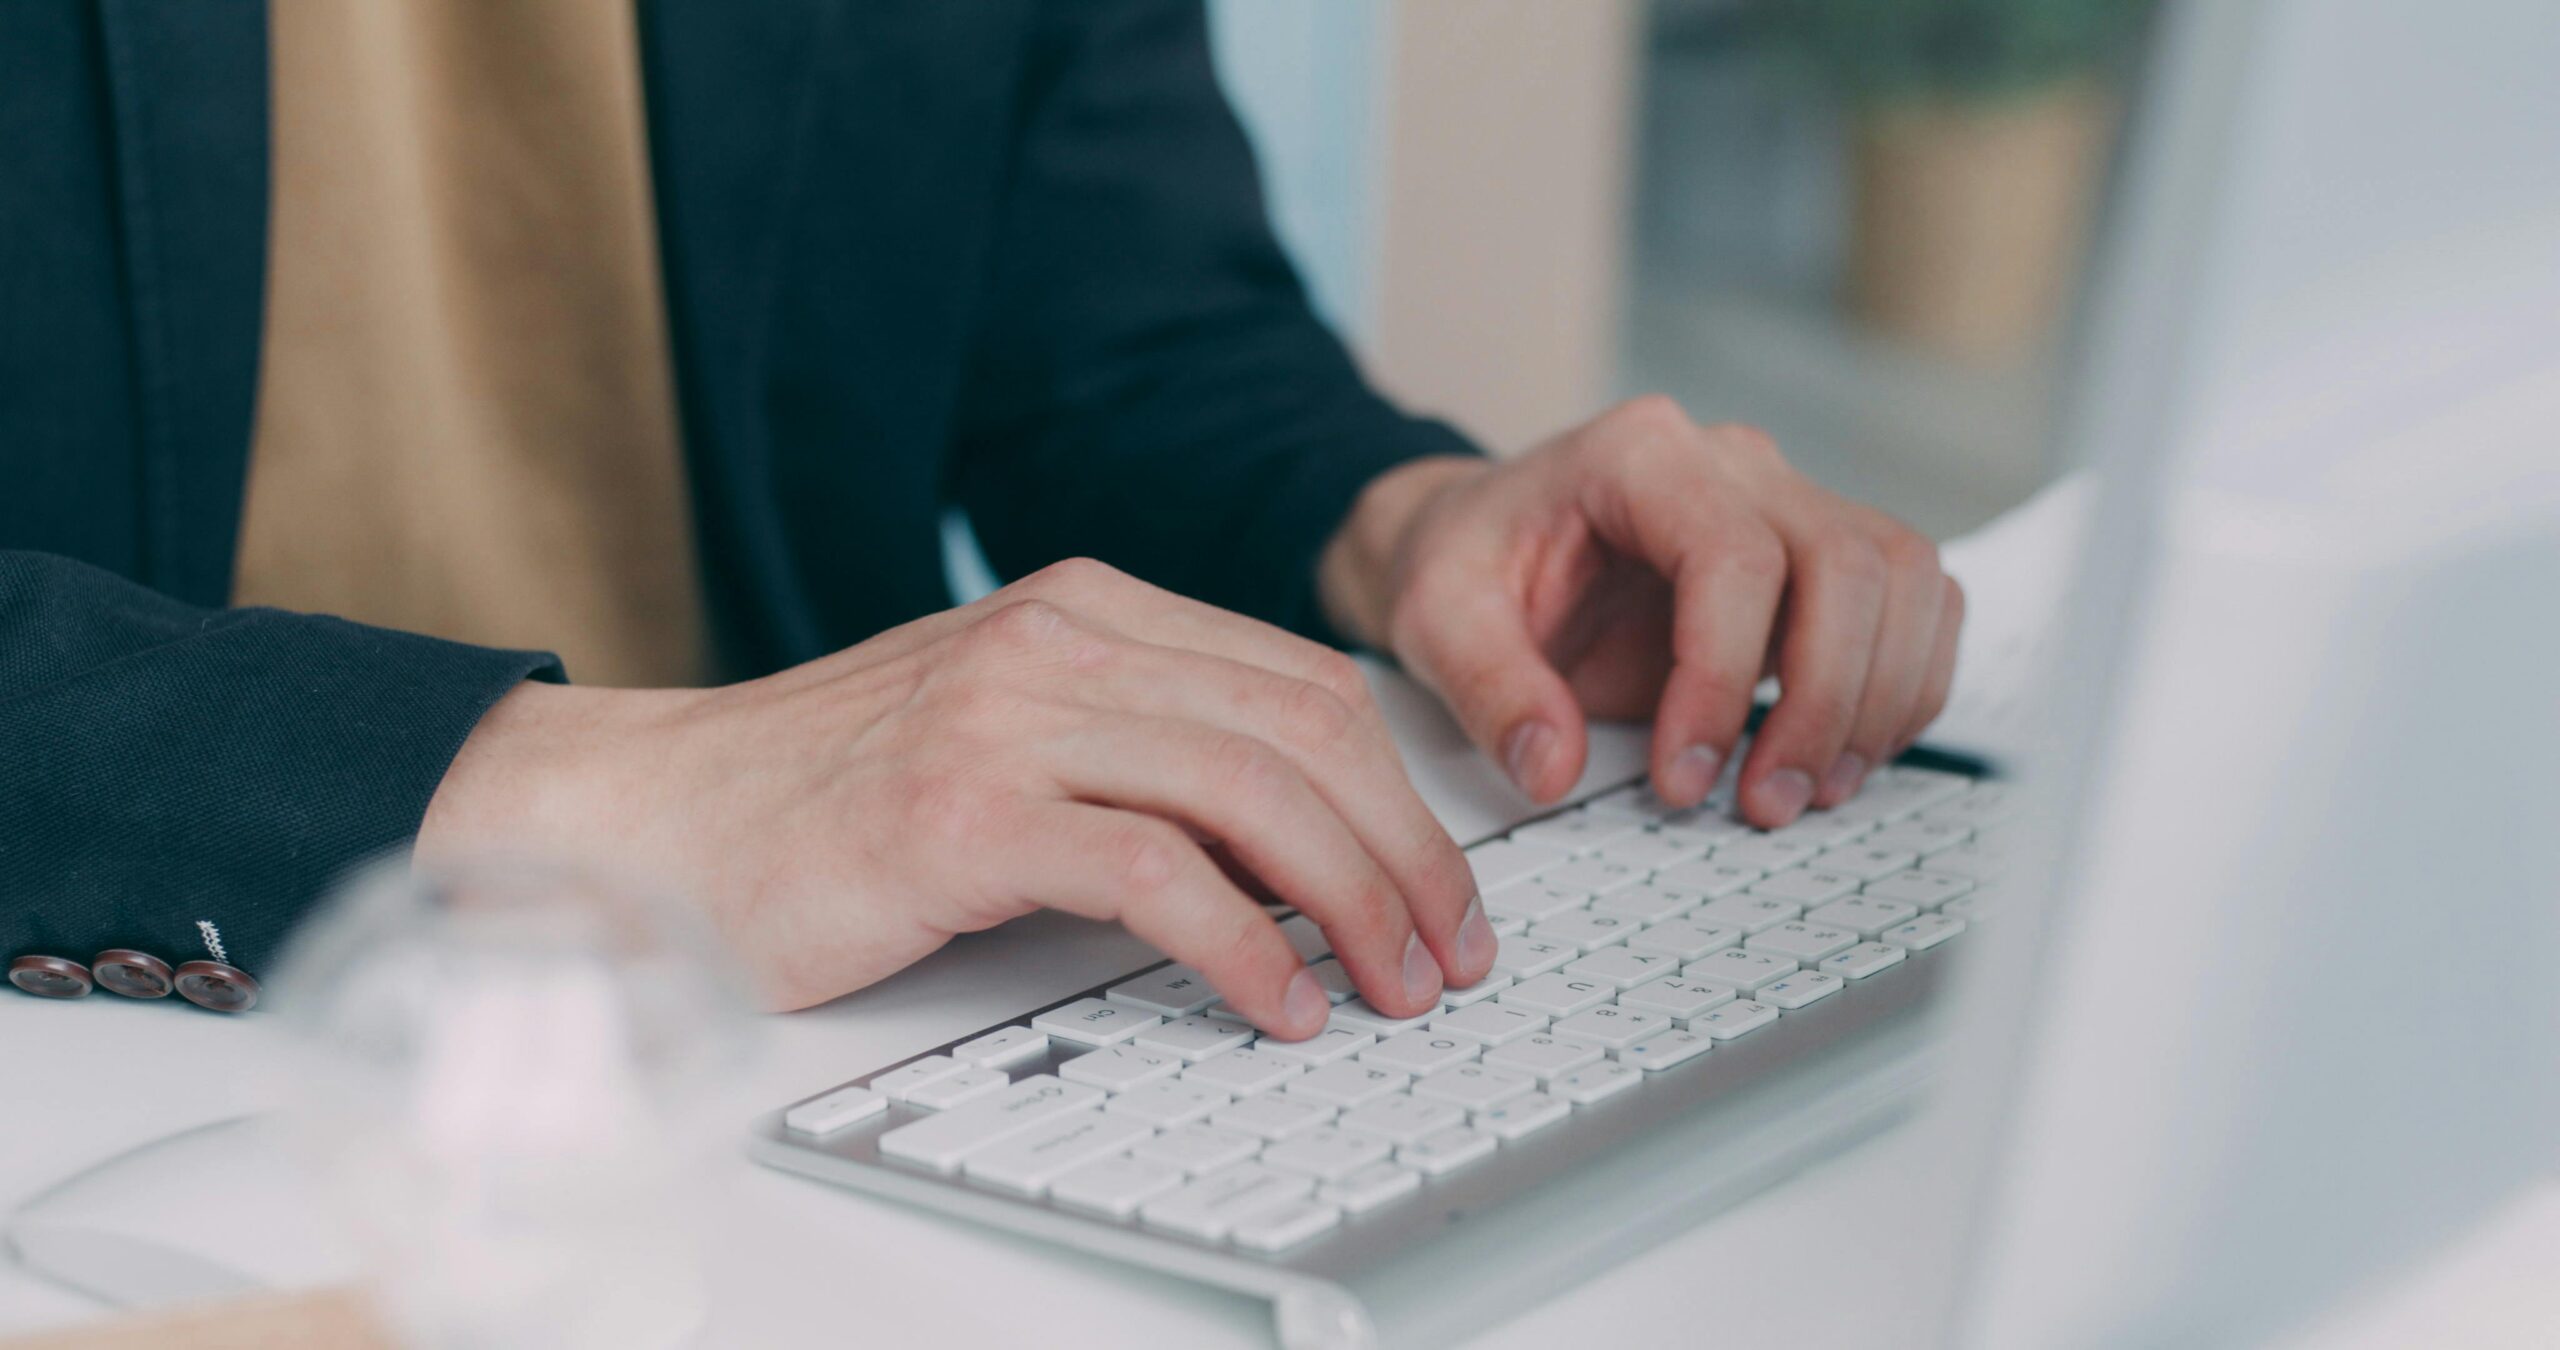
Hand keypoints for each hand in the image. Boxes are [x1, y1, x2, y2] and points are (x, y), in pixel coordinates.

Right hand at [417, 560, 1492, 1029]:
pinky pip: (1154, 873)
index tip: (1441, 884)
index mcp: (1088, 607)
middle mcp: (1059, 637)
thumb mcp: (1011, 734)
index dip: (1400, 790)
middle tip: (1447, 951)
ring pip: (1252, 789)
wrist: (653, 818)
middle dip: (1407, 852)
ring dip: (1352, 901)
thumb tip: (1301, 847)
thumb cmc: (831, 794)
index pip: (1303, 682)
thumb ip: (1141, 754)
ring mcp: (1009, 715)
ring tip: (1389, 986)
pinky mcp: (961, 811)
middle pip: (1305, 730)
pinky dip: (1243, 947)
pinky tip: (1278, 1001)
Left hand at [1320, 396, 1963, 826]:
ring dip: (1879, 698)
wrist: (1480, 539)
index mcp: (1638, 456)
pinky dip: (1901, 684)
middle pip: (1848, 563)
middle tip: (1764, 804)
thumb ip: (1488, 690)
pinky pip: (1913, 601)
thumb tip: (1552, 768)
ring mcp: (1787, 502)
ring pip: (1902, 578)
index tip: (1683, 777)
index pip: (1735, 557)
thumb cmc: (1465, 562)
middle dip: (1824, 702)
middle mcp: (1733, 464)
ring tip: (1809, 791)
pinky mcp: (1818, 556)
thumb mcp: (1433, 619)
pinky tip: (1842, 755)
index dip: (1725, 679)